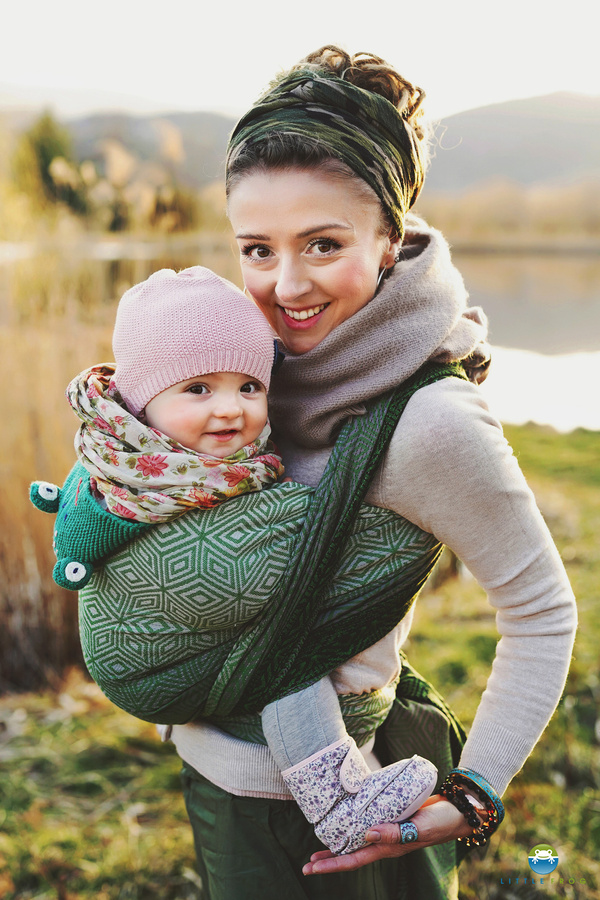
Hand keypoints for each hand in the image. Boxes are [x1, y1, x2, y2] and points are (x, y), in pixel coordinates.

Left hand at [302, 795, 472, 874]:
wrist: (457, 811)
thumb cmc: (440, 822)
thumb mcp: (418, 828)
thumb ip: (394, 832)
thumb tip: (366, 834)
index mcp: (389, 848)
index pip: (354, 859)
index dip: (332, 864)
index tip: (311, 868)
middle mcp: (385, 842)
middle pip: (352, 854)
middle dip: (329, 859)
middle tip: (307, 864)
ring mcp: (389, 831)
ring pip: (359, 840)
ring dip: (340, 843)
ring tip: (320, 845)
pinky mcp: (393, 817)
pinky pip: (370, 823)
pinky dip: (355, 823)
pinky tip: (348, 818)